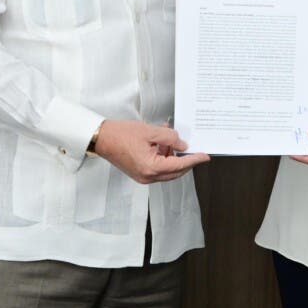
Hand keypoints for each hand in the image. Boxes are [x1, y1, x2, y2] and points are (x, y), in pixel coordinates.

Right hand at [94, 120, 209, 183]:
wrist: (101, 138)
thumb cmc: (121, 134)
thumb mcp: (150, 131)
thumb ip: (169, 138)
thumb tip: (182, 145)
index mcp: (151, 168)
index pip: (179, 166)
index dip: (194, 160)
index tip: (205, 156)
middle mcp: (147, 176)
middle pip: (175, 172)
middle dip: (185, 161)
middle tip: (195, 149)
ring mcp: (142, 176)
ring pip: (167, 171)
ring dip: (173, 157)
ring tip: (172, 138)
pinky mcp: (139, 173)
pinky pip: (157, 168)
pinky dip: (164, 157)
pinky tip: (163, 143)